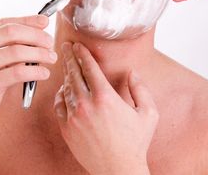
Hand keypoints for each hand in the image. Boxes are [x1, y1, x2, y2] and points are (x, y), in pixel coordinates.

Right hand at [0, 15, 56, 118]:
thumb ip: (17, 38)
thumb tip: (42, 21)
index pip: (6, 22)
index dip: (27, 21)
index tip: (45, 21)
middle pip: (11, 32)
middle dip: (35, 35)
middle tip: (50, 42)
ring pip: (17, 52)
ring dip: (40, 53)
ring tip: (51, 57)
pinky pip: (18, 72)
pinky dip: (36, 71)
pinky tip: (44, 73)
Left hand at [54, 42, 158, 174]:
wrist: (118, 170)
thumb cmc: (135, 143)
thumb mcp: (148, 113)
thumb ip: (141, 89)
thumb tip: (133, 72)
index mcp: (106, 97)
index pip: (89, 67)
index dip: (82, 53)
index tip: (77, 45)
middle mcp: (87, 104)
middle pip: (74, 73)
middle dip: (69, 57)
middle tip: (65, 47)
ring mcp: (74, 117)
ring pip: (66, 88)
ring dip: (66, 74)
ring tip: (66, 65)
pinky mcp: (67, 129)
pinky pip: (59, 105)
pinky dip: (60, 94)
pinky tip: (63, 89)